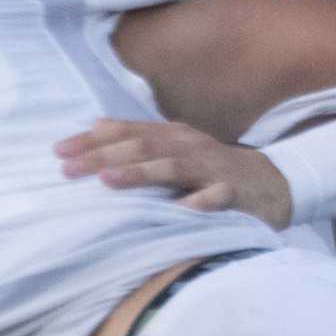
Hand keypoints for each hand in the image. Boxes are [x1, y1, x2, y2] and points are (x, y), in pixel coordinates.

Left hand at [55, 119, 292, 226]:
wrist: (277, 183)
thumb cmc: (216, 169)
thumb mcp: (177, 148)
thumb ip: (140, 136)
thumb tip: (97, 124)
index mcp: (173, 136)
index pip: (126, 132)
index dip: (91, 141)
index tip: (58, 152)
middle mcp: (189, 146)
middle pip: (142, 146)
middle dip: (103, 156)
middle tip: (67, 169)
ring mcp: (213, 169)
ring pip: (173, 167)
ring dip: (140, 173)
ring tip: (107, 182)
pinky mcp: (236, 193)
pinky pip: (216, 197)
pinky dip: (197, 203)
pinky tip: (178, 210)